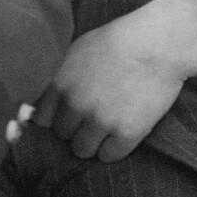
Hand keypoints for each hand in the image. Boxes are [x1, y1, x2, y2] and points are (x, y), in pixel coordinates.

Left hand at [33, 0, 196, 162]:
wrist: (158, 42)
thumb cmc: (117, 41)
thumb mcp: (76, 51)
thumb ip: (57, 77)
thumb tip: (38, 105)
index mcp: (59, 84)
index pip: (42, 120)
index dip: (56, 117)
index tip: (68, 113)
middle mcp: (75, 105)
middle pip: (62, 135)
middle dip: (75, 128)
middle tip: (94, 115)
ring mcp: (100, 121)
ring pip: (82, 150)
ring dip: (92, 141)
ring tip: (108, 125)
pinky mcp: (126, 133)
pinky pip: (108, 156)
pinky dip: (114, 148)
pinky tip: (122, 131)